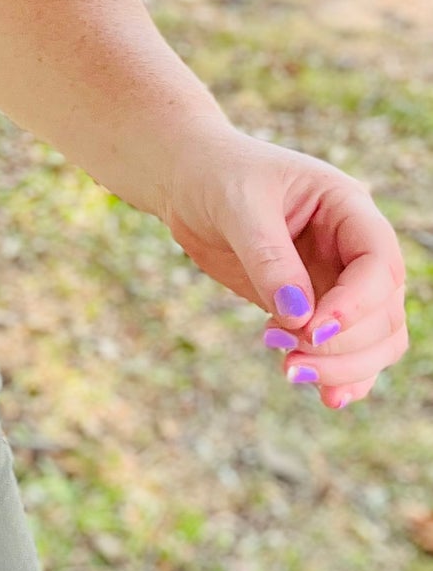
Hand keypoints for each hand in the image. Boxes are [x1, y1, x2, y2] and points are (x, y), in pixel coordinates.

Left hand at [157, 129, 407, 409]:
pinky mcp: (314, 307)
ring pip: (375, 339)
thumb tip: (299, 319)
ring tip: (290, 370)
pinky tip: (323, 395)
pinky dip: (341, 376)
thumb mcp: (238, 205)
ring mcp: (337, 279)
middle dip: (345, 345)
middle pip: (384, 312)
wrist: (186, 182)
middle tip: (290, 356)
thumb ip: (269, 259)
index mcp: (347, 207)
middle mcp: (352, 247)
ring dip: (343, 367)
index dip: (357, 305)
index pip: (379, 263)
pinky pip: (346, 350)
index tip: (313, 331)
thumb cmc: (215, 176)